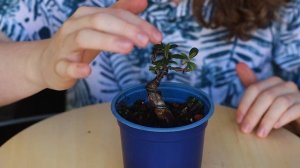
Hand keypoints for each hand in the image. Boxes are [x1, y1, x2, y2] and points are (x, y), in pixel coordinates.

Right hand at [35, 0, 161, 89]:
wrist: (47, 62)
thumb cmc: (78, 44)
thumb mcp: (100, 27)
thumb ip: (120, 13)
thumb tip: (143, 1)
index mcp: (88, 15)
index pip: (116, 15)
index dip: (138, 24)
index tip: (156, 36)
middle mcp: (75, 26)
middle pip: (101, 21)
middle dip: (126, 29)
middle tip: (145, 41)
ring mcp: (65, 45)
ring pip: (83, 38)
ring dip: (107, 41)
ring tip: (128, 48)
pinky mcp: (58, 65)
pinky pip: (64, 65)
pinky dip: (75, 68)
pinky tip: (87, 70)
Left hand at [236, 63, 299, 137]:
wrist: (297, 123)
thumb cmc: (276, 111)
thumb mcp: (261, 99)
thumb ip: (251, 83)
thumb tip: (238, 64)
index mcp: (273, 82)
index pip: (254, 88)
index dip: (244, 104)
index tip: (238, 120)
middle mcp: (286, 85)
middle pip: (266, 96)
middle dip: (253, 114)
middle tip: (246, 129)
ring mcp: (298, 95)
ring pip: (280, 103)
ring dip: (267, 119)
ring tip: (260, 133)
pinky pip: (295, 109)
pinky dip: (283, 118)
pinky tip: (275, 127)